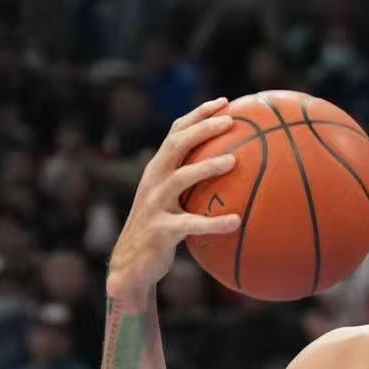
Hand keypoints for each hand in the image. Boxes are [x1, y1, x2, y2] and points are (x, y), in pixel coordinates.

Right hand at [106, 99, 241, 301]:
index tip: (224, 102)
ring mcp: (154, 204)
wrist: (131, 265)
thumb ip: (192, 186)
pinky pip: (190, 224)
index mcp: (157, 170)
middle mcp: (153, 181)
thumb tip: (232, 172)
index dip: (198, 115)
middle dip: (202, 129)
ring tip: (234, 161)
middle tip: (231, 121)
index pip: (176, 132)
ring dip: (207, 167)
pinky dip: (214, 222)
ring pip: (180, 177)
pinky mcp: (160, 230)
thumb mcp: (171, 203)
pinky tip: (237, 222)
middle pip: (176, 144)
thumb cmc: (160, 232)